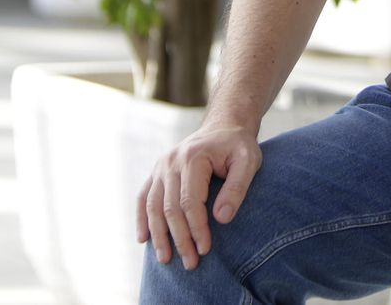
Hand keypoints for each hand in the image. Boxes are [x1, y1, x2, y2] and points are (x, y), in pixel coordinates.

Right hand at [136, 124, 261, 270]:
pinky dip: (142, 219)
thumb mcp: (249, 161)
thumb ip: (237, 188)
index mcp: (193, 157)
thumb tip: (221, 219)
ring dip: (158, 235)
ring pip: (153, 205)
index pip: (190, 201)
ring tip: (166, 260)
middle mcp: (171, 161)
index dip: (196, 228)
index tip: (205, 250)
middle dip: (179, 238)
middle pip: (170, 207)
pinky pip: (144, 197)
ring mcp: (161, 166)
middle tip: (190, 264)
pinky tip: (143, 239)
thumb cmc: (239, 146)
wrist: (224, 126)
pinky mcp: (157, 172)